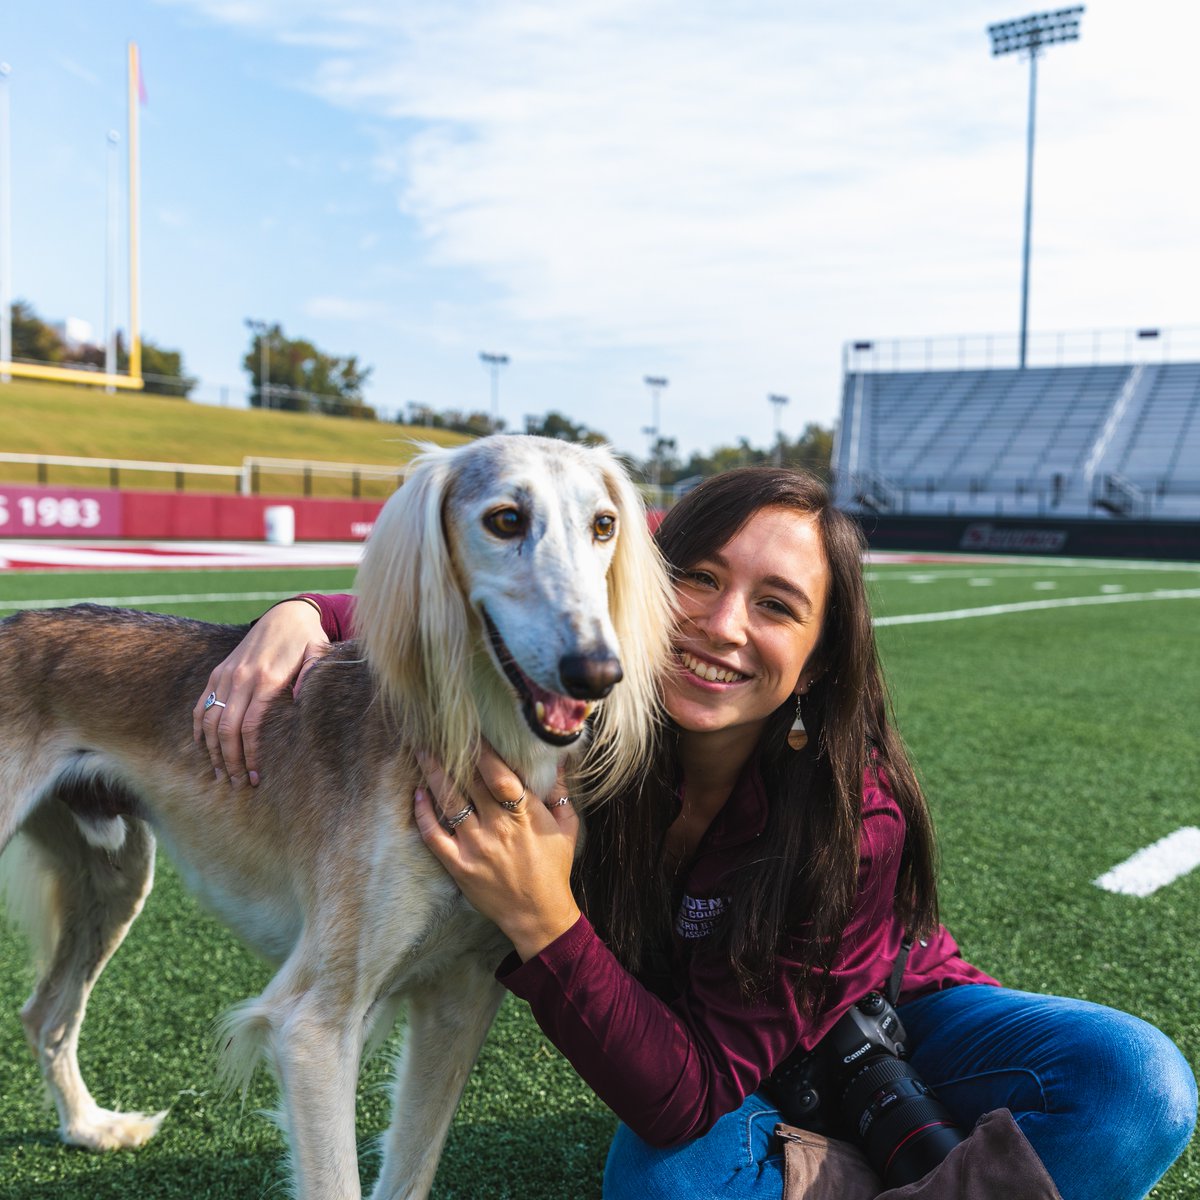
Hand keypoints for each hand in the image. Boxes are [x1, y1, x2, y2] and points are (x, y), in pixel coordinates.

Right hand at [193, 599, 330, 786]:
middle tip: (236, 782)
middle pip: (226, 729)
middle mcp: (241, 678)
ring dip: (212, 750)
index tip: (255, 776)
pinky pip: (201, 705)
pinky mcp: (218, 672)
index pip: (250, 727)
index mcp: (266, 679)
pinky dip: (198, 728)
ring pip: (209, 720)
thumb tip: (299, 703)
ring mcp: (226, 675)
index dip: (250, 755)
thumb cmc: (307, 640)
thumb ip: (309, 676)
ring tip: (221, 772)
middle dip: (229, 760)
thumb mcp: (317, 655)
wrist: (286, 614)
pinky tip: (204, 748)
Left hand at [413, 745, 580, 960]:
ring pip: (450, 802)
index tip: (471, 732)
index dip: (483, 752)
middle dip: (454, 754)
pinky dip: (423, 813)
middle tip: (438, 732)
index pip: (500, 775)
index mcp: (526, 815)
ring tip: (422, 752)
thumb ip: (560, 791)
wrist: (539, 915)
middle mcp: (499, 827)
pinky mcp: (459, 866)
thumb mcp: (567, 827)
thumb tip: (558, 758)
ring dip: (434, 774)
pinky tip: (418, 794)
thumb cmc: (554, 868)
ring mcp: (476, 846)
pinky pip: (434, 835)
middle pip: (471, 782)